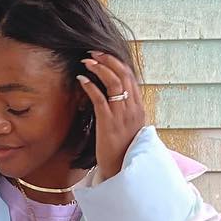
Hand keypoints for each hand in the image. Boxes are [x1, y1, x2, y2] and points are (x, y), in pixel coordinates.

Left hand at [77, 51, 145, 179]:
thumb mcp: (128, 125)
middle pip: (123, 75)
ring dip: (99, 68)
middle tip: (93, 52)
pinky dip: (91, 86)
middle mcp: (132, 108)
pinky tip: (82, 80)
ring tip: (87, 61)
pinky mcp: (108, 123)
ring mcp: (121, 115)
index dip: (117, 63)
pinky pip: (100, 99)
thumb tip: (114, 94)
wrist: (121, 168)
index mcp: (138, 107)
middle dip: (107, 60)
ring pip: (114, 83)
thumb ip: (124, 108)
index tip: (103, 55)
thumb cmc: (122, 147)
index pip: (130, 77)